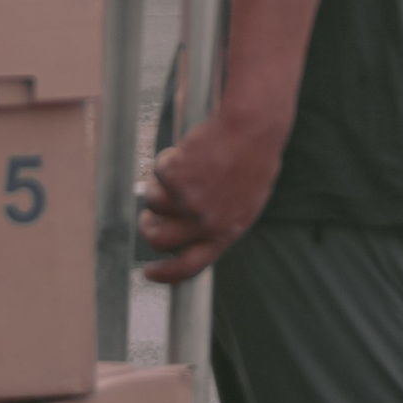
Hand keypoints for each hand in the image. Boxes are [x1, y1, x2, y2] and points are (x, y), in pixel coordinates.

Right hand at [137, 106, 286, 283]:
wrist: (252, 128)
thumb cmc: (253, 160)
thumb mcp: (245, 203)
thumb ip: (219, 223)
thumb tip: (192, 239)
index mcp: (225, 232)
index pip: (189, 267)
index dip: (166, 274)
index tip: (150, 273)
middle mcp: (204, 222)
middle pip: (159, 239)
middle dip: (148, 227)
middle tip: (148, 216)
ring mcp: (187, 201)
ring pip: (153, 203)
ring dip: (159, 187)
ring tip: (182, 167)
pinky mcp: (174, 178)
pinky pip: (157, 174)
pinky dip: (167, 161)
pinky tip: (190, 150)